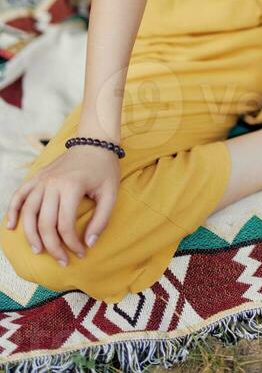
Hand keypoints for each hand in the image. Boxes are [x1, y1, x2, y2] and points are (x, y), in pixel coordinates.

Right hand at [3, 145, 119, 266]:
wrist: (95, 141)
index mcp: (72, 186)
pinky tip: (11, 226)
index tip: (81, 253)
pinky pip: (19, 195)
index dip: (72, 244)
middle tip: (62, 261)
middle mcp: (53, 183)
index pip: (65, 225)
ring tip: (38, 250)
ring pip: (28, 213)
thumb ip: (101, 220)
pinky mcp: (37, 176)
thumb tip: (88, 244)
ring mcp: (42, 179)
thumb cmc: (105, 168)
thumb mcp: (111, 193)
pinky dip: (12, 210)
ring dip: (30, 235)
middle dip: (53, 247)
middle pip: (45, 223)